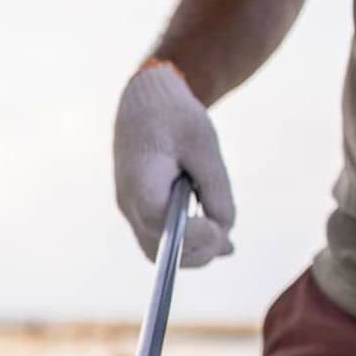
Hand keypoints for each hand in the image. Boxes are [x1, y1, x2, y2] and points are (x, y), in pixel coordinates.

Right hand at [114, 63, 235, 266]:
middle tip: (227, 242)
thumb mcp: (205, 144)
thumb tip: (224, 230)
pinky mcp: (139, 210)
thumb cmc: (175, 117)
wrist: (144, 102)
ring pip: (156, 249)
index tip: (217, 229)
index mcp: (140, 177)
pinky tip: (214, 238)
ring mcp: (130, 209)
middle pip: (156, 246)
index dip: (188, 233)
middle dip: (194, 251)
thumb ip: (216, 188)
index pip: (158, 219)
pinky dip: (186, 244)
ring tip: (224, 243)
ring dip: (191, 253)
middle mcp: (128, 202)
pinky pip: (159, 239)